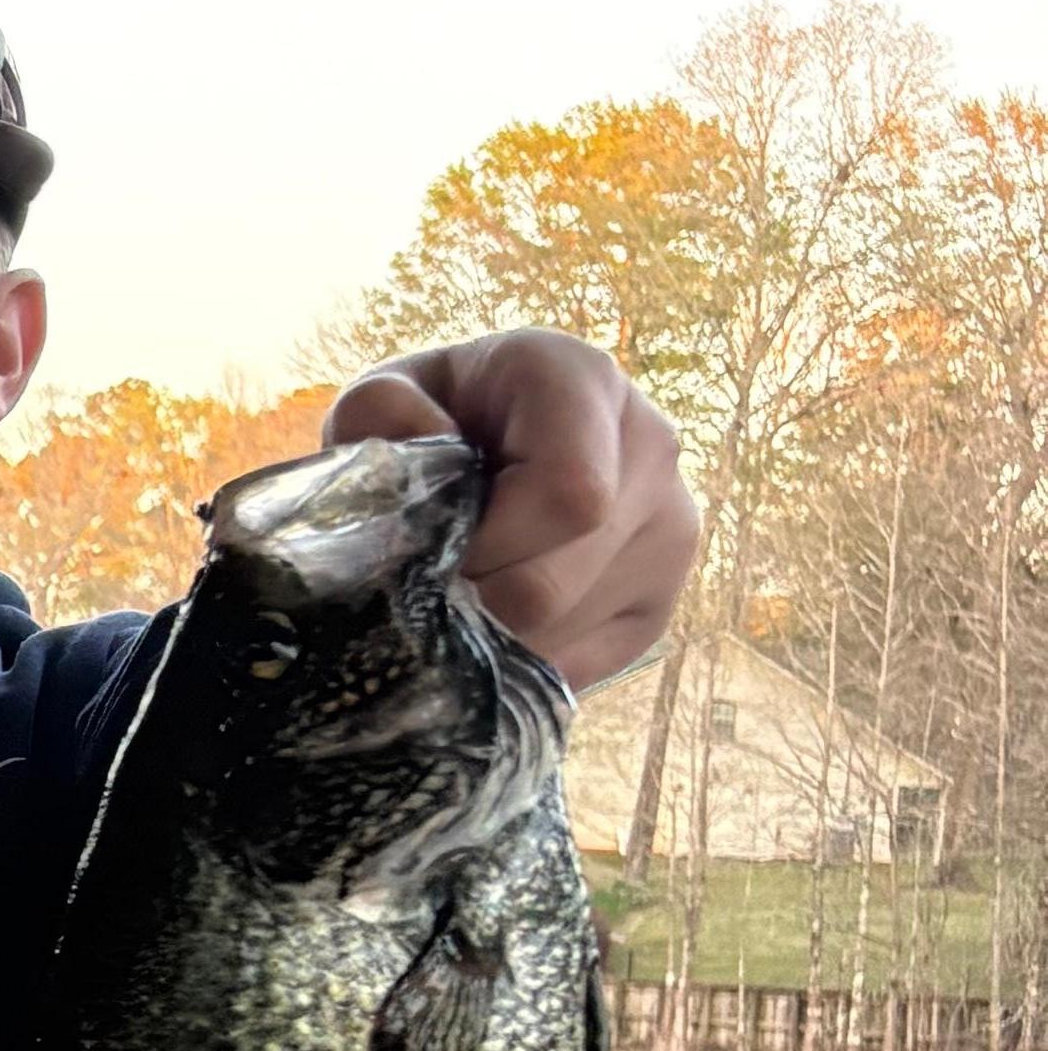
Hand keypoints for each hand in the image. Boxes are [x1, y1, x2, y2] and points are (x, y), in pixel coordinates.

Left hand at [327, 334, 697, 694]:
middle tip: (428, 585)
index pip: (568, 494)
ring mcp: (671, 531)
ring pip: (561, 634)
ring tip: (463, 589)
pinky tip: (498, 614)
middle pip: (553, 585)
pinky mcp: (661, 602)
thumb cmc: (435, 417)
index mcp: (583, 382)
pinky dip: (519, 661)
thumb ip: (378, 411)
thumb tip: (415, 458)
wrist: (496, 438)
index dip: (485, 545)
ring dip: (488, 636)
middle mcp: (651, 450)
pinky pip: (579, 668)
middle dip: (470, 602)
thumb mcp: (387, 395)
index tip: (433, 548)